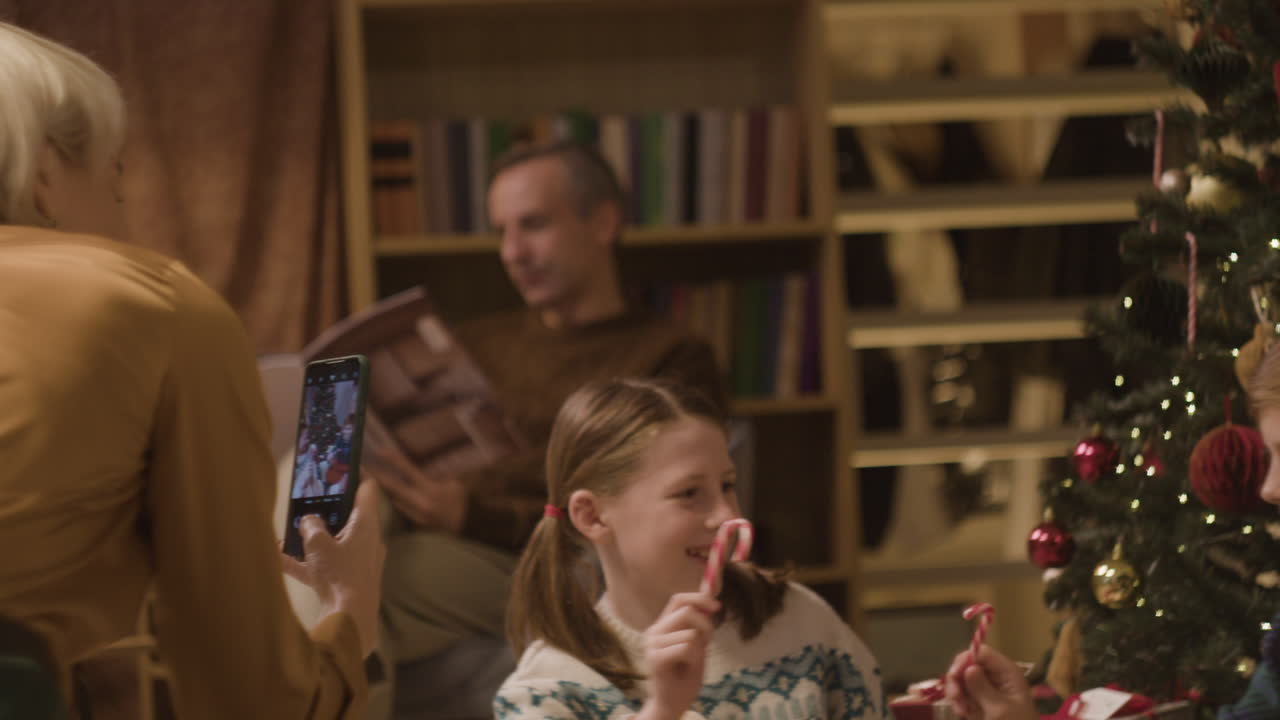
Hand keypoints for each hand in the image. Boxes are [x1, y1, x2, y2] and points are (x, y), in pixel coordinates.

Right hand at [282, 479, 385, 656]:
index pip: (367, 490)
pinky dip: (304, 562)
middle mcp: (367, 542)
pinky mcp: (346, 582)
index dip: (356, 474)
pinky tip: (276, 558)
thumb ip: (311, 526)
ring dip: (310, 538)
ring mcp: (357, 562)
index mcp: (367, 525)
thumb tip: (308, 521)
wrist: (350, 623)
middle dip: (326, 509)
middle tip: (309, 498)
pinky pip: (322, 566)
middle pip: (347, 516)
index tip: (344, 464)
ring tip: (286, 531)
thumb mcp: (318, 545)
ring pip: (332, 542)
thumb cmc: (340, 577)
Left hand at [367, 444, 465, 532]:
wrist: (468, 527)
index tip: (380, 450)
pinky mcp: (414, 524)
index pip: (408, 470)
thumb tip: (414, 470)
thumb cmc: (462, 501)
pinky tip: (387, 495)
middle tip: (363, 466)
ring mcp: (415, 515)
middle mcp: (419, 503)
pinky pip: (401, 510)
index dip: (394, 460)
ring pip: (394, 499)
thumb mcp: (453, 484)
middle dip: (377, 476)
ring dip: (384, 489)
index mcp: (430, 490)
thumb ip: (435, 477)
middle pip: (393, 487)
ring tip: (371, 478)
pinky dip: (394, 501)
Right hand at [636, 592, 719, 719]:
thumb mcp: (697, 644)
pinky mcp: (656, 658)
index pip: (678, 599)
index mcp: (662, 626)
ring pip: (690, 633)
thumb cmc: (685, 676)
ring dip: (700, 649)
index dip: (700, 598)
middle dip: (706, 625)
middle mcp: (654, 631)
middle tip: (707, 643)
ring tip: (691, 662)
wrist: (671, 704)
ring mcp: (652, 644)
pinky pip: (687, 648)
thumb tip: (710, 591)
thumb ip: (700, 621)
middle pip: (686, 611)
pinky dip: (694, 659)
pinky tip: (685, 669)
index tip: (717, 607)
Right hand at [944, 645, 1035, 719]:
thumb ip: (982, 688)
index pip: (982, 652)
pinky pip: (962, 693)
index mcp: (1006, 672)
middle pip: (968, 664)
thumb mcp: (999, 710)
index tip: (954, 675)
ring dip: (956, 693)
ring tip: (960, 710)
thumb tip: (968, 667)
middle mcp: (995, 676)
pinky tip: (962, 713)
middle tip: (954, 697)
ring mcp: (986, 688)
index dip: (965, 659)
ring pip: (961, 679)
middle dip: (957, 679)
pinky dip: (958, 702)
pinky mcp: (978, 700)